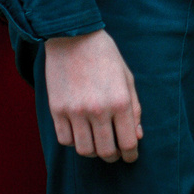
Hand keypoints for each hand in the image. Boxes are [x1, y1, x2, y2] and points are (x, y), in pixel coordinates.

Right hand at [43, 30, 141, 162]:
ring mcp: (75, 112)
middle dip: (113, 156)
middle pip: (106, 151)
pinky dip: (74, 141)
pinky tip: (80, 132)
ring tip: (97, 143)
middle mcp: (98, 110)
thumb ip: (134, 108)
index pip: (128, 142)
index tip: (130, 157)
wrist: (72, 37)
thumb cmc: (105, 56)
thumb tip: (137, 136)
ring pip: (84, 150)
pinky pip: (65, 140)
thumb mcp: (127, 78)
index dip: (131, 155)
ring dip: (93, 151)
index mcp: (120, 101)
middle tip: (114, 153)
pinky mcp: (57, 110)